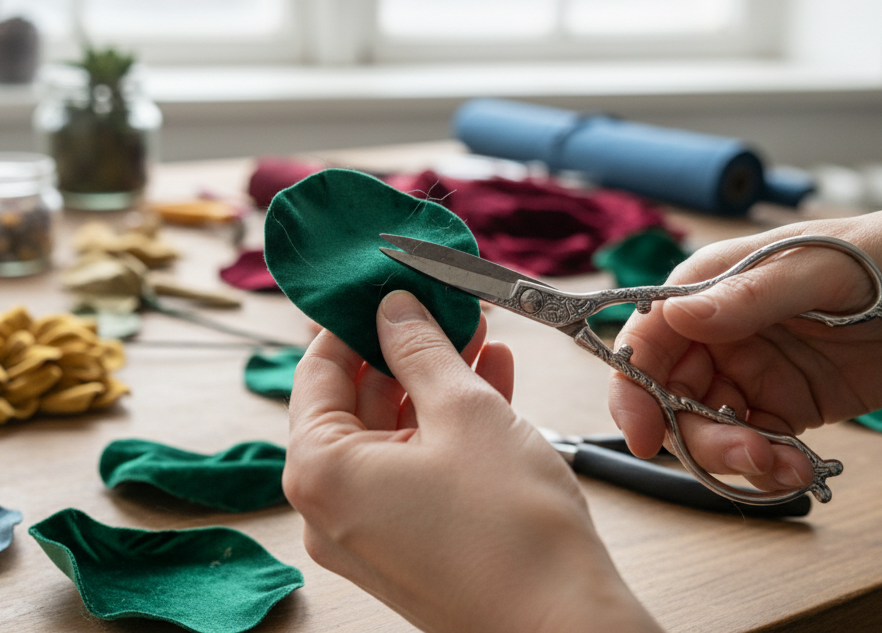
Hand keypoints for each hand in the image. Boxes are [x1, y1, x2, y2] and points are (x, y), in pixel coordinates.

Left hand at [285, 290, 659, 632]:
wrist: (565, 626)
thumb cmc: (510, 529)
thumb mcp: (464, 411)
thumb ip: (420, 349)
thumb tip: (393, 308)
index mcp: (319, 471)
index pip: (317, 370)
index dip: (355, 318)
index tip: (387, 282)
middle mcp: (329, 507)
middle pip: (355, 402)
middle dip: (406, 348)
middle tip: (446, 305)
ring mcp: (368, 532)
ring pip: (392, 435)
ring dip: (434, 382)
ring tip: (481, 335)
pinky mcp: (408, 546)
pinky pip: (414, 470)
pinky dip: (446, 427)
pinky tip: (492, 381)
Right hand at [609, 207, 881, 490]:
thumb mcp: (823, 269)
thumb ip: (750, 295)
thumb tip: (678, 314)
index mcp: (711, 284)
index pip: (647, 337)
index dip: (632, 387)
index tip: (643, 434)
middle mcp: (720, 330)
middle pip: (668, 397)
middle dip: (697, 438)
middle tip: (748, 457)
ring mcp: (750, 371)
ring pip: (706, 430)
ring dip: (734, 460)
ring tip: (785, 468)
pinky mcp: (784, 407)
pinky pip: (753, 447)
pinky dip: (768, 468)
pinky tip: (800, 469)